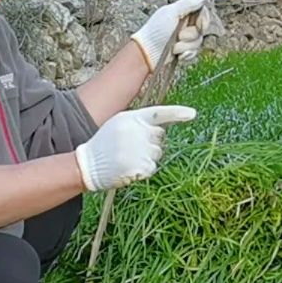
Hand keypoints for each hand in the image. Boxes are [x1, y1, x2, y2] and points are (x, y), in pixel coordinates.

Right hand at [73, 105, 196, 190]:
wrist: (88, 164)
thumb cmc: (105, 144)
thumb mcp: (118, 124)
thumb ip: (138, 123)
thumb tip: (160, 130)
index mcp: (131, 118)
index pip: (159, 113)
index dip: (177, 113)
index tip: (192, 114)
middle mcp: (137, 131)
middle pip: (160, 137)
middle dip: (151, 143)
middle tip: (131, 148)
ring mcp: (139, 149)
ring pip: (157, 154)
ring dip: (147, 158)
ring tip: (127, 158)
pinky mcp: (140, 165)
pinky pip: (152, 168)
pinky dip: (143, 170)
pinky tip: (129, 168)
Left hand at [132, 0, 210, 69]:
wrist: (146, 54)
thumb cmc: (156, 31)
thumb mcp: (171, 13)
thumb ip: (188, 3)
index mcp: (181, 12)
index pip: (202, 12)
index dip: (203, 19)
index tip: (199, 25)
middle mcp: (183, 23)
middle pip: (202, 28)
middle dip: (192, 34)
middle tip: (179, 36)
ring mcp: (183, 38)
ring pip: (198, 41)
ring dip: (186, 45)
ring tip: (173, 47)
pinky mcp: (182, 50)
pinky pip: (193, 52)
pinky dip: (186, 54)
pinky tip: (177, 55)